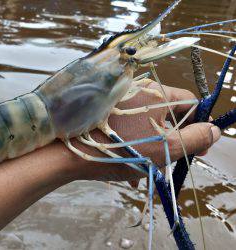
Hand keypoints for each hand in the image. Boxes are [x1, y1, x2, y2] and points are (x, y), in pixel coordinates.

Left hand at [68, 80, 220, 181]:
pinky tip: (128, 164)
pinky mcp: (106, 112)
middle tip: (167, 161)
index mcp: (156, 94)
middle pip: (168, 115)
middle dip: (172, 140)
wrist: (69, 152)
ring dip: (152, 146)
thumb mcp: (164, 148)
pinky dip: (133, 143)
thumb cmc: (119, 150)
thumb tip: (215, 130)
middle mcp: (138, 91)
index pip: (189, 103)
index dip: (197, 125)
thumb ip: (194, 138)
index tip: (195, 146)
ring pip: (147, 124)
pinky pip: (129, 126)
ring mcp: (120, 101)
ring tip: (144, 167)